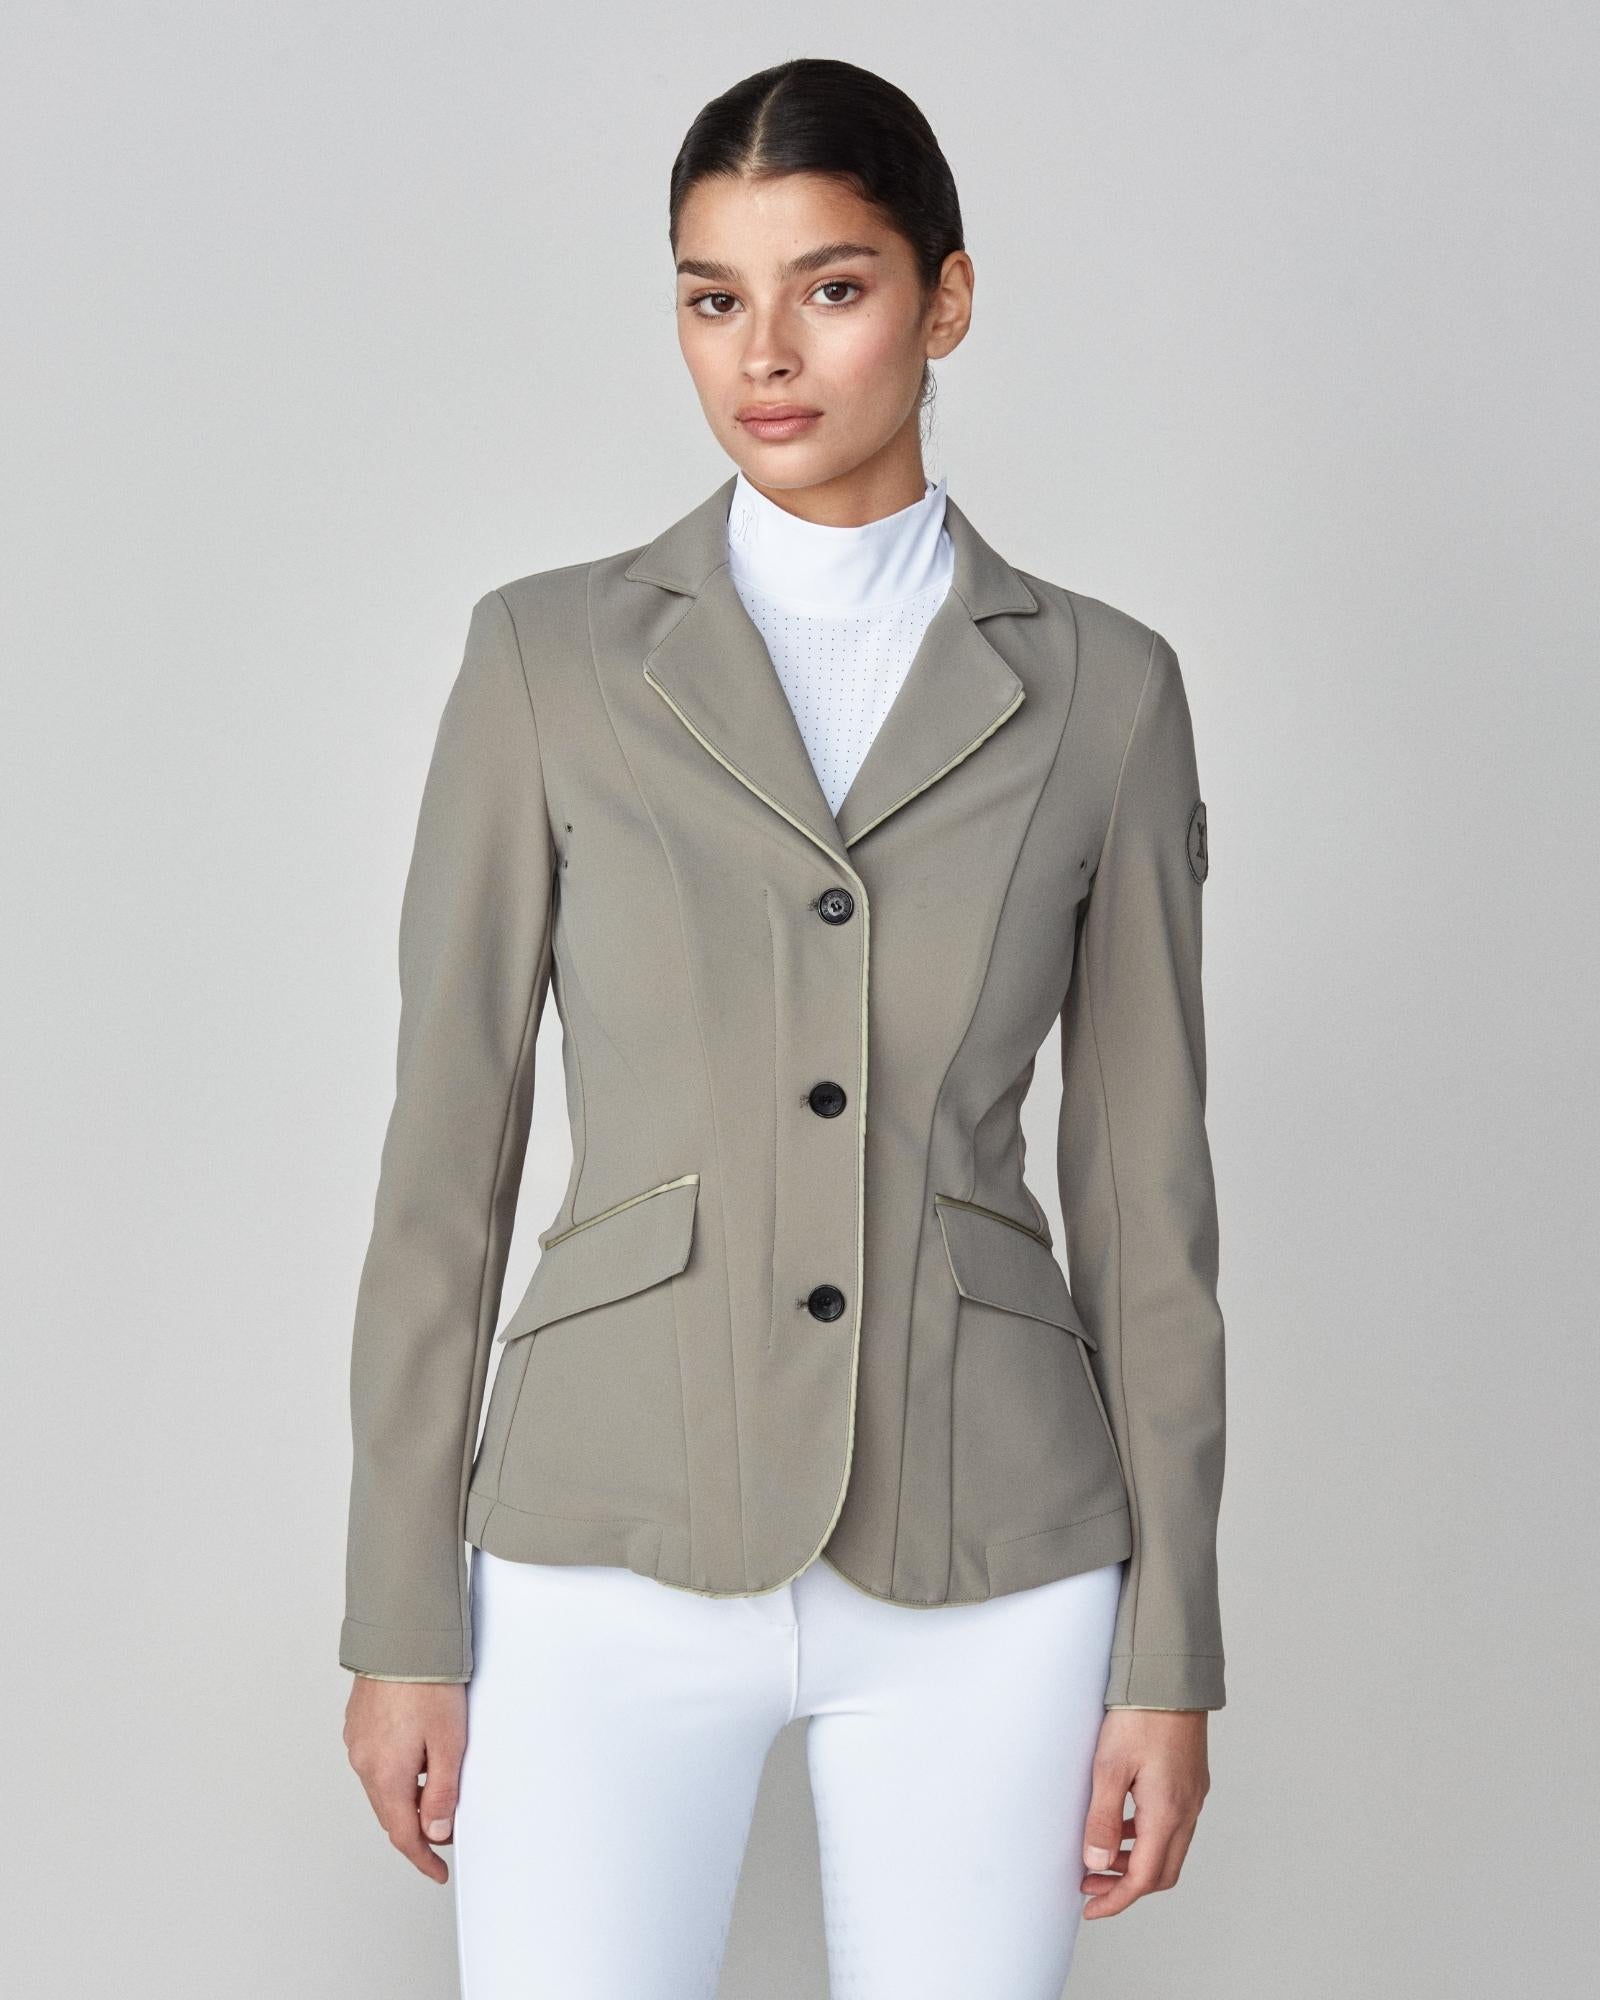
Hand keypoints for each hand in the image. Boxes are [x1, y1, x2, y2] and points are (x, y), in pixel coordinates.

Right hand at [343, 1677, 467, 1883]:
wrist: (402, 1634)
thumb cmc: (428, 1681)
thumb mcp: (449, 1742)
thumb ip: (442, 1792)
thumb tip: (437, 1832)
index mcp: (386, 1774)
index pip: (402, 1834)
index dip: (422, 1858)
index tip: (437, 1871)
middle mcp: (364, 1761)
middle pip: (390, 1812)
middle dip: (416, 1828)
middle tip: (444, 1832)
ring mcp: (357, 1740)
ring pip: (382, 1786)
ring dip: (406, 1797)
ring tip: (437, 1790)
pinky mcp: (358, 1721)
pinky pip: (376, 1760)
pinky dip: (396, 1772)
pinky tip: (417, 1758)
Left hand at [1079, 1708, 1210, 1917]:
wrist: (1169, 1675)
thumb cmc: (1139, 1715)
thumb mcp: (1109, 1766)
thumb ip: (1104, 1818)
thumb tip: (1096, 1864)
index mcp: (1168, 1811)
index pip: (1145, 1877)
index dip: (1117, 1899)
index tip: (1091, 1908)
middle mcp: (1187, 1809)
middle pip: (1163, 1871)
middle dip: (1127, 1887)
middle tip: (1092, 1886)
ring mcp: (1193, 1794)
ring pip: (1169, 1848)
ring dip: (1137, 1862)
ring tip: (1100, 1858)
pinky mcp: (1191, 1779)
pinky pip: (1172, 1825)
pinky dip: (1147, 1837)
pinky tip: (1123, 1824)